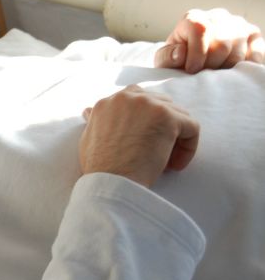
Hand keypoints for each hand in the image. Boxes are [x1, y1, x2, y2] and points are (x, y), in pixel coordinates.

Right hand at [80, 86, 199, 187]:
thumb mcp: (88, 138)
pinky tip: (175, 165)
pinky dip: (188, 148)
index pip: (137, 100)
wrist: (110, 182)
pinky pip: (191, 127)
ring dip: (176, 138)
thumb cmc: (99, 168)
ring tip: (167, 162)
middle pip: (160, 102)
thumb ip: (95, 121)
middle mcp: (126, 97)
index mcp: (107, 102)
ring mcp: (147, 104)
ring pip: (178, 115)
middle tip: (158, 152)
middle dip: (163, 126)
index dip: (145, 121)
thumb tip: (88, 111)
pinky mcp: (167, 117)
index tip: (144, 141)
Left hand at [154, 8, 263, 72]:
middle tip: (203, 74)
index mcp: (194, 18)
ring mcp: (239, 25)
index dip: (196, 53)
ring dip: (225, 69)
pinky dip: (244, 68)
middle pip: (221, 44)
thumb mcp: (164, 59)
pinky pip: (256, 55)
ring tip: (214, 73)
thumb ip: (167, 56)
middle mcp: (219, 17)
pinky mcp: (254, 37)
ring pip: (238, 53)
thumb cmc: (178, 60)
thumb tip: (180, 54)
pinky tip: (231, 72)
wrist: (194, 61)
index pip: (201, 29)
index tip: (191, 70)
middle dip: (210, 65)